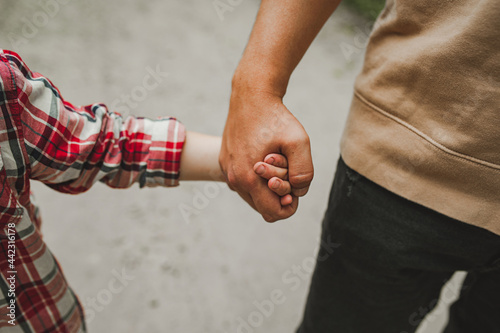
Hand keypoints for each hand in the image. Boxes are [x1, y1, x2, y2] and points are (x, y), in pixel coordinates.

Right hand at [220, 88, 313, 221]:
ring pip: (253, 196)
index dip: (290, 206)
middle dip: (279, 195)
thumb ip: (304, 172)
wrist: (251, 96)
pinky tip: (265, 156)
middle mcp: (233, 179)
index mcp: (248, 179)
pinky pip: (244, 182)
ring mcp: (226, 171)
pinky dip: (257, 177)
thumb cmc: (275, 118)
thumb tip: (298, 191)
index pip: (273, 213)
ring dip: (268, 186)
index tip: (296, 185)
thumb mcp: (299, 142)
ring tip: (276, 161)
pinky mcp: (224, 162)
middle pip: (262, 208)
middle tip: (288, 170)